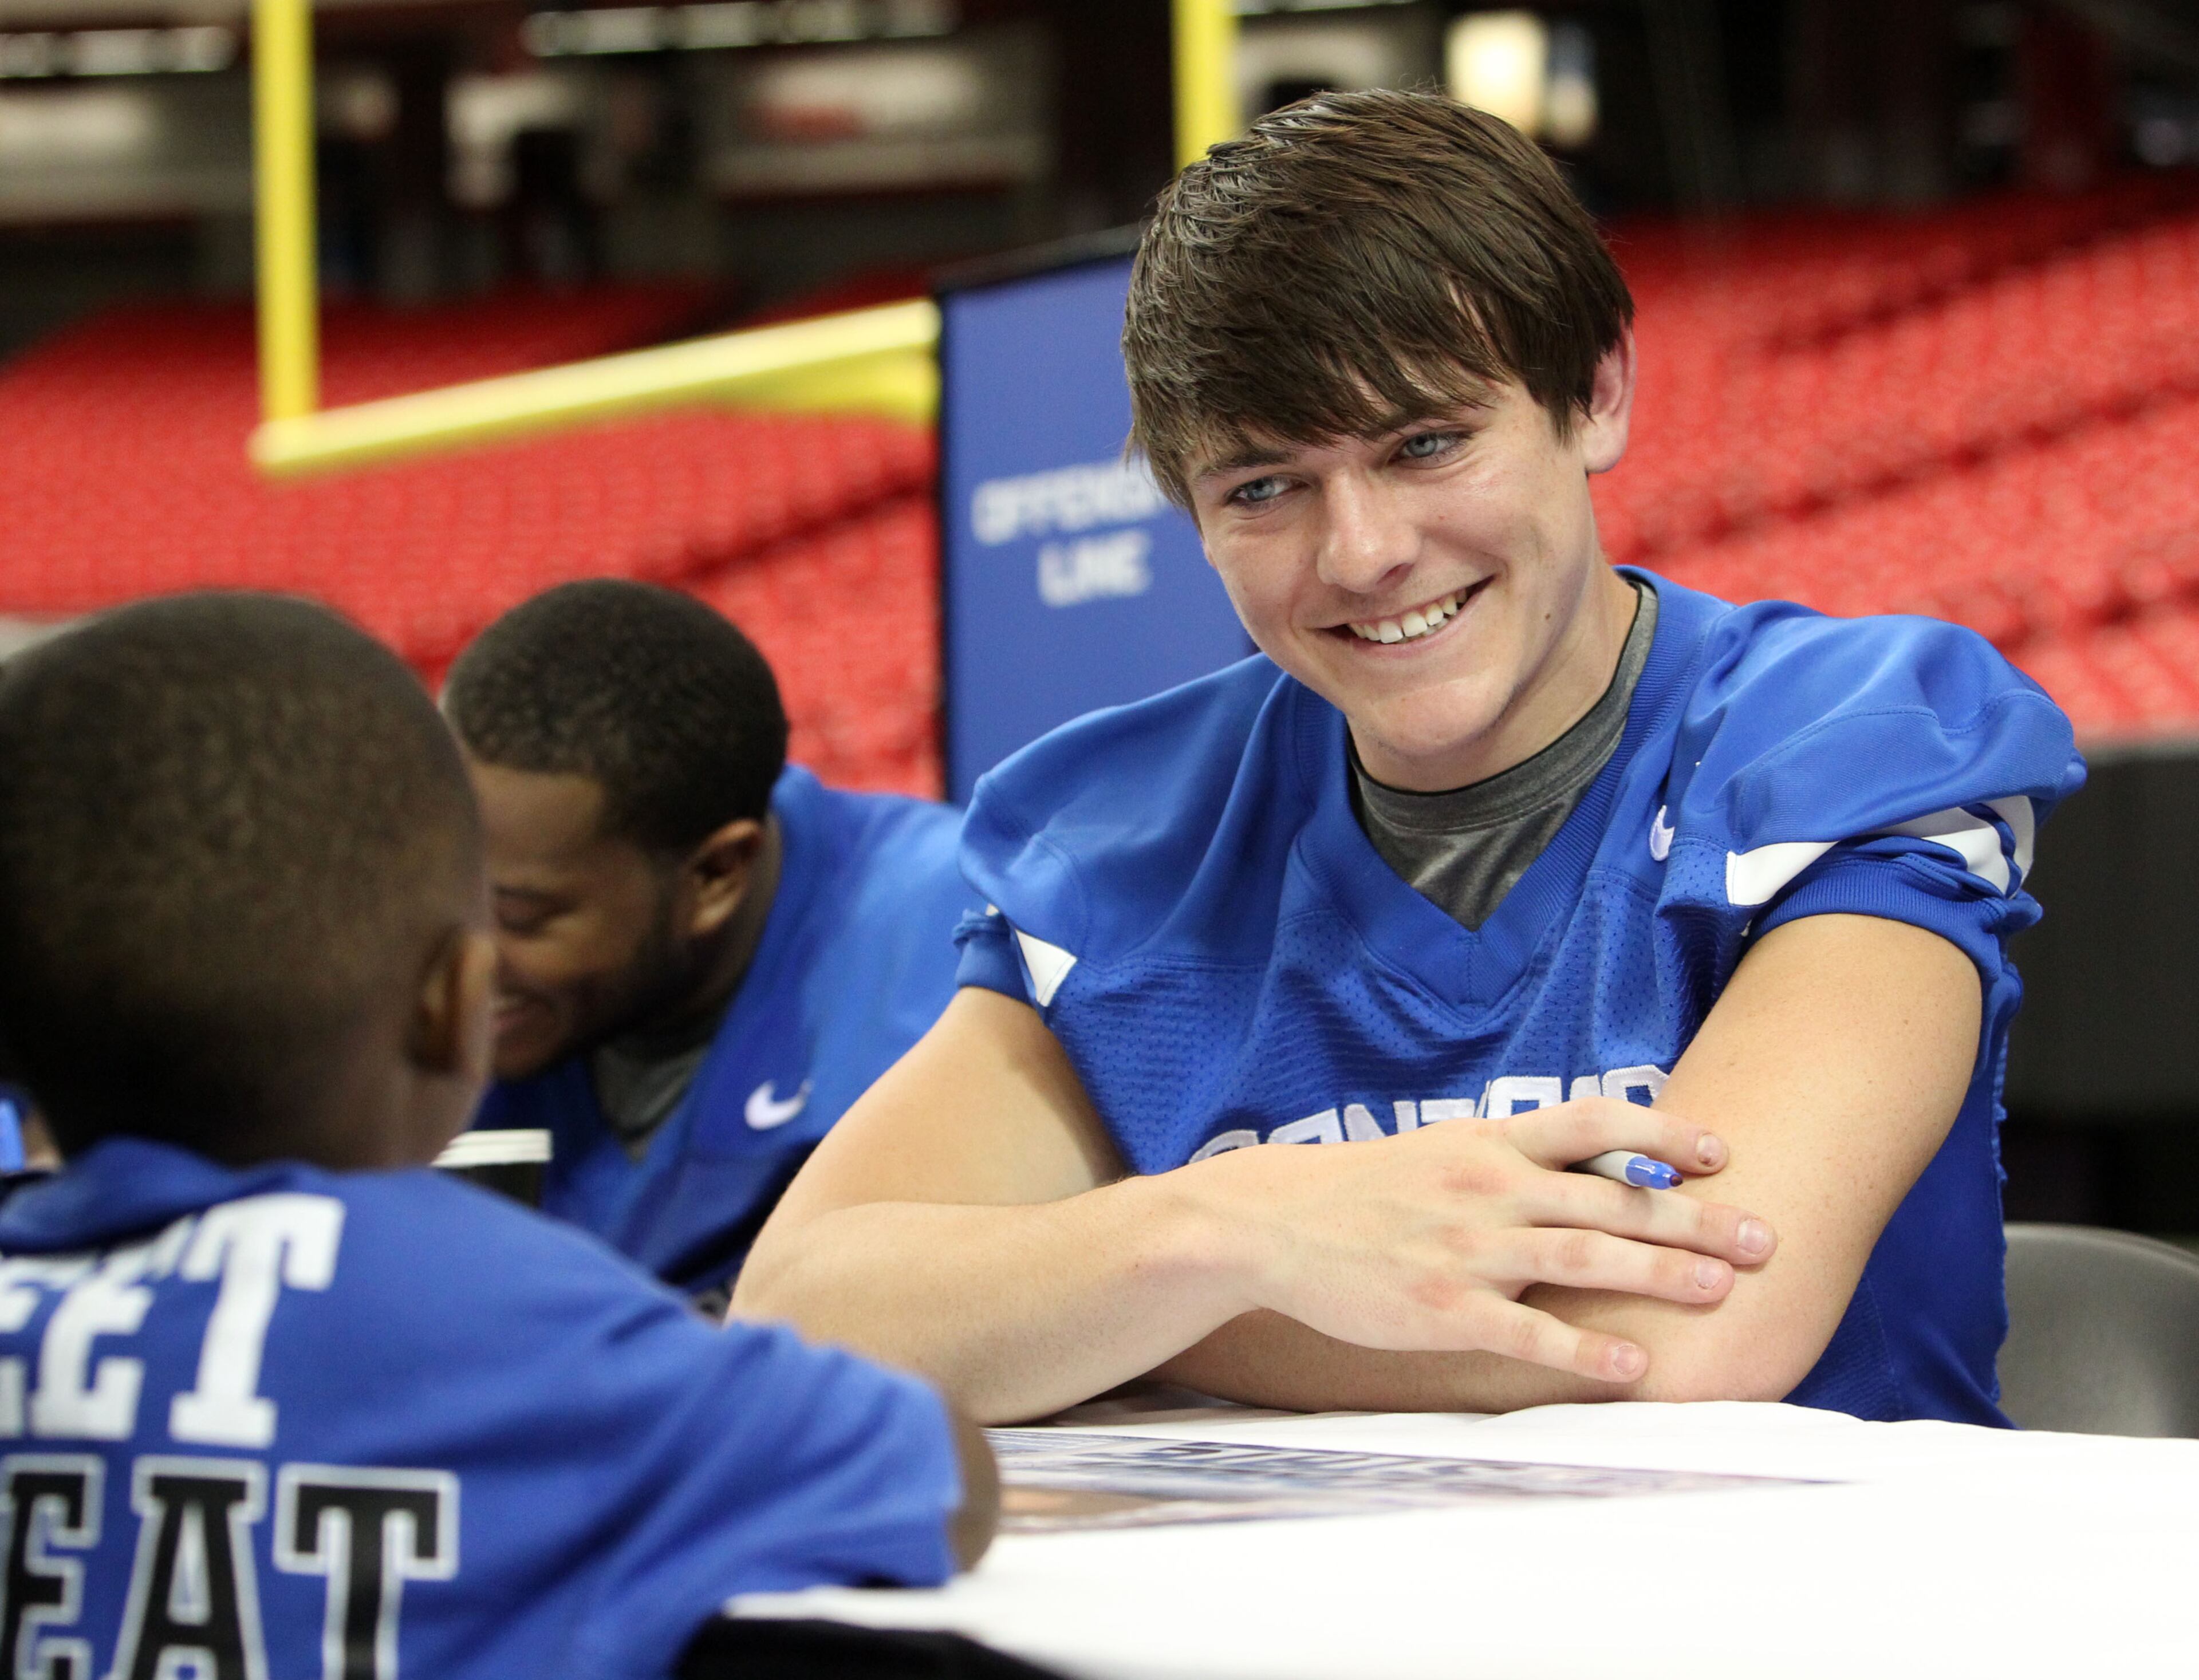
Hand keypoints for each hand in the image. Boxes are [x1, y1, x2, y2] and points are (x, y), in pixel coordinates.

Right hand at [1186, 1099, 1776, 1383]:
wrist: (1272, 1221)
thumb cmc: (1364, 1191)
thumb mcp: (1441, 1150)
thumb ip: (1511, 1157)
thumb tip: (1588, 1164)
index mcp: (1490, 1143)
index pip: (1595, 1123)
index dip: (1665, 1135)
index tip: (1723, 1152)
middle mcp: (1489, 1187)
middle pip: (1612, 1199)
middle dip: (1696, 1219)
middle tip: (1763, 1238)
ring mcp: (1468, 1248)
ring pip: (1584, 1258)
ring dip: (1661, 1274)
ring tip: (1721, 1290)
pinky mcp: (1443, 1309)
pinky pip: (1528, 1332)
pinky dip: (1584, 1352)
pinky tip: (1633, 1368)